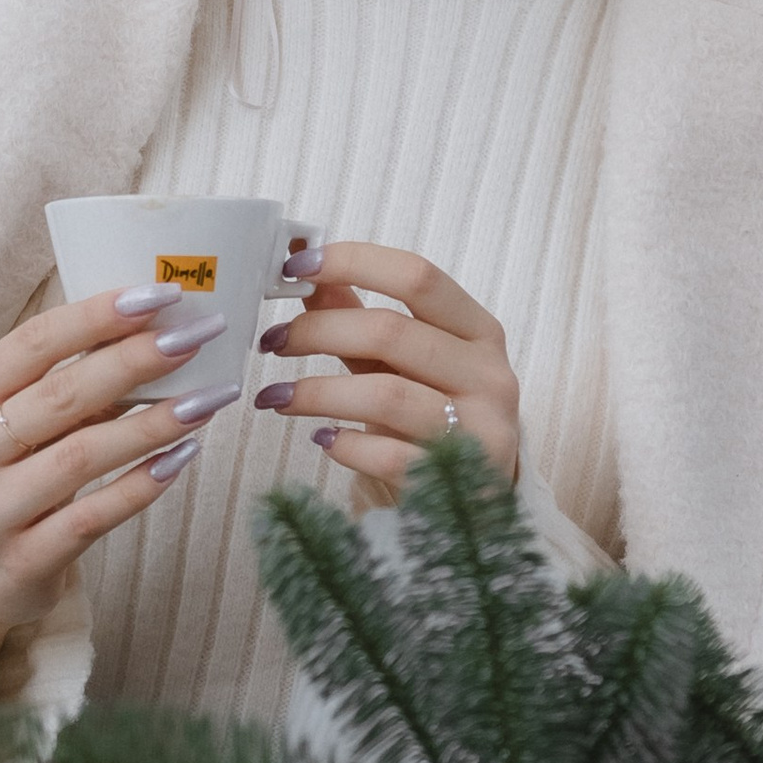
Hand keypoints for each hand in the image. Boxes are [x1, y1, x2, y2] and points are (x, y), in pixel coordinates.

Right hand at [0, 285, 234, 700]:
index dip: (97, 315)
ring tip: (208, 399)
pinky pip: (92, 517)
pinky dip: (141, 485)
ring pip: (82, 456)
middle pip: (62, 395)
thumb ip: (69, 378)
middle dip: (137, 361)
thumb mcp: (15, 419)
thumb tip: (157, 325)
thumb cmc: (7, 473)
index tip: (160, 294)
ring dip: (152, 424)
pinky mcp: (21, 561)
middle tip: (197, 337)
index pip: (33, 343)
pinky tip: (182, 458)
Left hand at [250, 242, 519, 492]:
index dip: (353, 262)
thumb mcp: (403, 361)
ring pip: (386, 394)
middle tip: (273, 341)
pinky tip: (322, 439)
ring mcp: (479, 431)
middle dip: (318, 331)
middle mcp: (489, 375)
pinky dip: (345, 444)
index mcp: (479, 331)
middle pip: (392, 332)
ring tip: (276, 396)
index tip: (295, 266)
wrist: (477, 500)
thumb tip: (306, 266)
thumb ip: (358, 314)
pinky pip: (388, 455)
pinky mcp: (458, 483)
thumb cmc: (433, 415)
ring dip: (317, 392)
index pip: (417, 276)